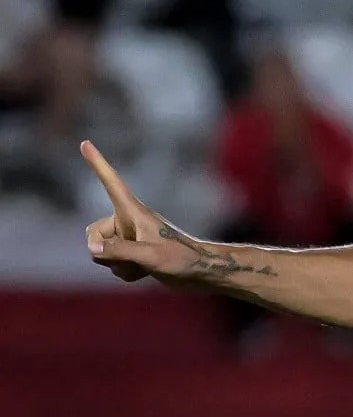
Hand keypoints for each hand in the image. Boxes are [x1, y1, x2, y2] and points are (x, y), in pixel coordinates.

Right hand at [82, 141, 202, 281]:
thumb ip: (118, 251)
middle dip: (104, 252)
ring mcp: (131, 237)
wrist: (202, 273)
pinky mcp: (135, 252)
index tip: (85, 143)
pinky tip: (146, 273)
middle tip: (134, 258)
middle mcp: (129, 221)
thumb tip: (91, 247)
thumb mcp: (149, 256)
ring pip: (101, 252)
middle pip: (93, 234)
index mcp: (134, 211)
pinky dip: (126, 272)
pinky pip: (114, 264)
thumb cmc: (181, 259)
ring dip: (117, 264)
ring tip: (145, 265)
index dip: (97, 164)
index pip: (111, 183)